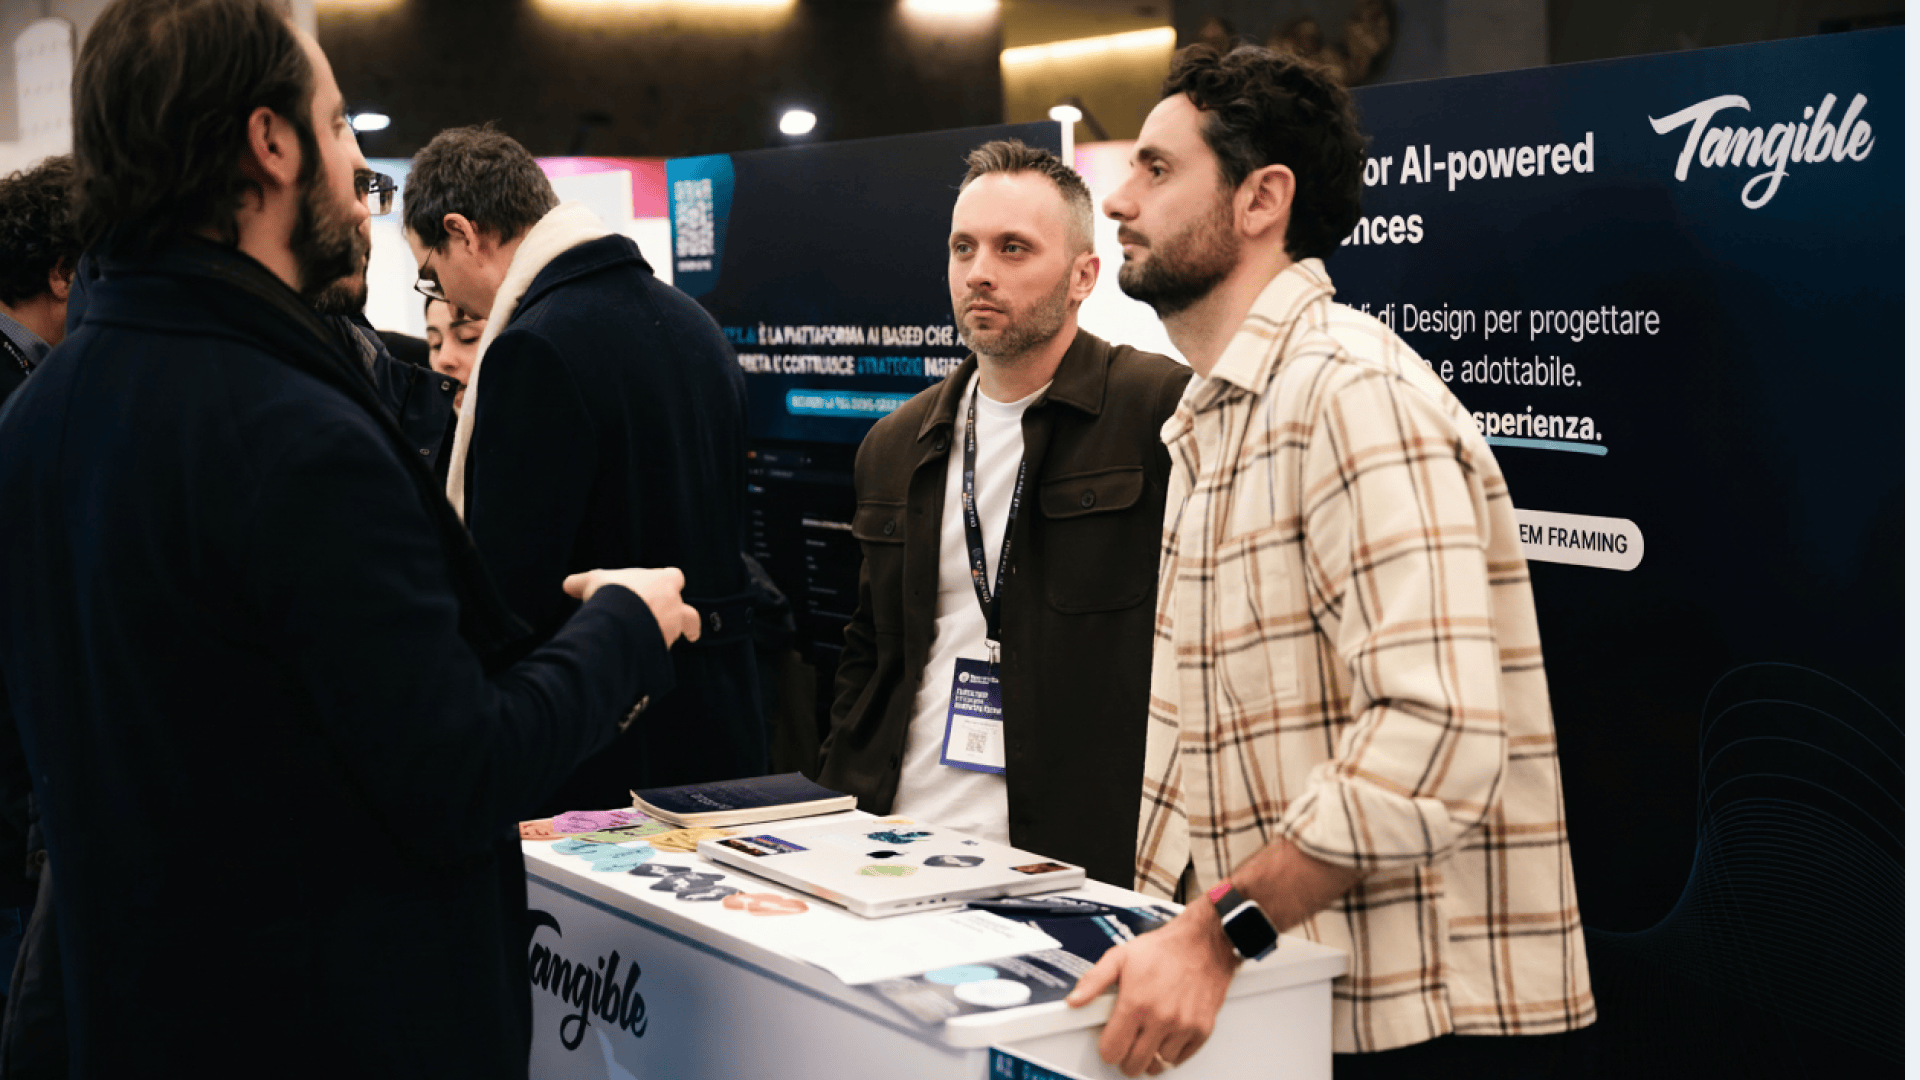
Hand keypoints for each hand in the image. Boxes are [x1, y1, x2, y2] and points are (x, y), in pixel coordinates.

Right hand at [563, 568, 702, 648]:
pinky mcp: (663, 647)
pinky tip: (639, 655)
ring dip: (667, 636)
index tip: (665, 589)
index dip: (669, 584)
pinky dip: (654, 653)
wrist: (620, 619)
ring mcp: (672, 627)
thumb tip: (567, 584)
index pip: (675, 578)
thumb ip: (581, 582)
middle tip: (684, 630)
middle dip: (686, 621)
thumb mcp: (593, 581)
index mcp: (663, 581)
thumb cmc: (612, 592)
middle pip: (689, 613)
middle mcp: (673, 604)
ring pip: (679, 633)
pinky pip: (662, 651)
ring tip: (650, 642)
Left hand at [1065, 902, 1238, 1075]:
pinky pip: (1181, 1058)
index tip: (1110, 1042)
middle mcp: (1160, 1018)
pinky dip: (1172, 1052)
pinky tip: (1166, 1036)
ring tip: (1148, 1036)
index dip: (1108, 1049)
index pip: (1113, 1050)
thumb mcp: (1120, 956)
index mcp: (1136, 1002)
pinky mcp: (1202, 1029)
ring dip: (1151, 1055)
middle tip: (1128, 1043)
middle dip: (1126, 1058)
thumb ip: (1094, 980)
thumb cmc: (1163, 949)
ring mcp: (1183, 1025)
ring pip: (1159, 1064)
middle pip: (1135, 1064)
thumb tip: (1075, 1000)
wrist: (1203, 943)